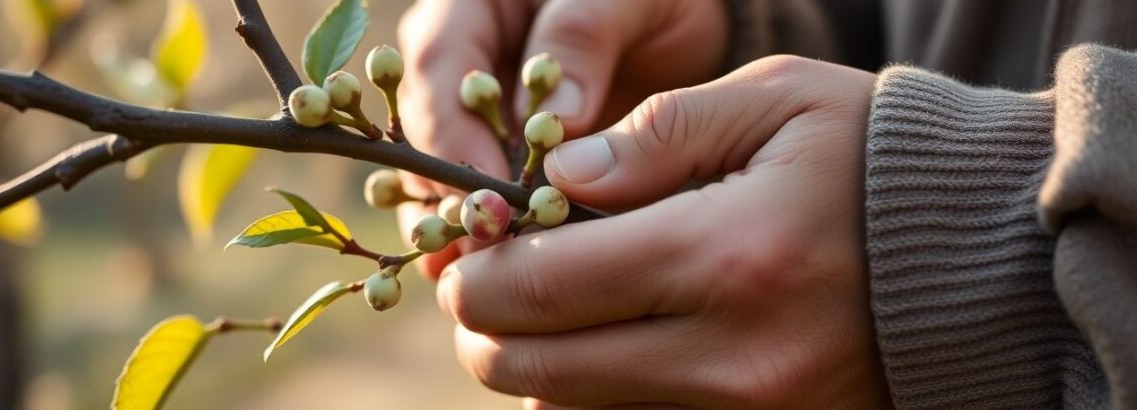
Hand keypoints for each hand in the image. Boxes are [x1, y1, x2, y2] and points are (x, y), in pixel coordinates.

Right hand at [394, 0, 730, 278]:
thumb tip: (562, 120)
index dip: (452, 132)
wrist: (674, 34)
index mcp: (471, 10)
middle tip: (483, 249)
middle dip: (448, 195)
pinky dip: (483, 247)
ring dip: (454, 231)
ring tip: (480, 281)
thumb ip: (585, 36)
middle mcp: (455, 68)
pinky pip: (471, 208)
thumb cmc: (649, 1)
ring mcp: (471, 124)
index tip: (487, 188)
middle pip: (423, 135)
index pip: (436, 66)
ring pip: (435, 180)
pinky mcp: (496, 169)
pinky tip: (495, 286)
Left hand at [438, 56, 890, 407]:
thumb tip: (558, 177)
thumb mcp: (776, 104)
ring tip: (555, 301)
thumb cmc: (876, 162)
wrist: (988, 260)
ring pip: (573, 407)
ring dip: (536, 360)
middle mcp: (728, 357)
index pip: (544, 289)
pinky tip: (610, 338)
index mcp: (724, 258)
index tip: (472, 246)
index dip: (480, 273)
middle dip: (487, 326)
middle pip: (537, 369)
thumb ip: (657, 133)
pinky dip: (594, 388)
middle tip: (490, 279)